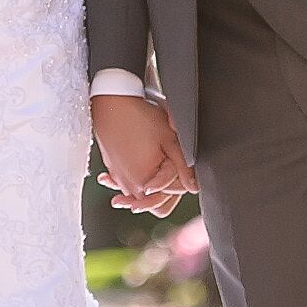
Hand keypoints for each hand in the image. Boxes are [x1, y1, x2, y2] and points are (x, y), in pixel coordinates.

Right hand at [92, 93, 195, 218]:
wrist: (112, 102)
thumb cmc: (140, 119)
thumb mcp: (170, 141)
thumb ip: (183, 168)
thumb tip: (194, 187)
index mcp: (144, 183)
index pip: (169, 197)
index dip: (180, 183)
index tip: (182, 167)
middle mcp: (129, 186)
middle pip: (154, 203)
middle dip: (166, 190)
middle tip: (174, 172)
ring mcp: (119, 179)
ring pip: (141, 196)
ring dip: (153, 187)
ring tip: (162, 171)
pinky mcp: (113, 170)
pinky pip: (128, 185)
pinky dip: (137, 181)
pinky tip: (142, 171)